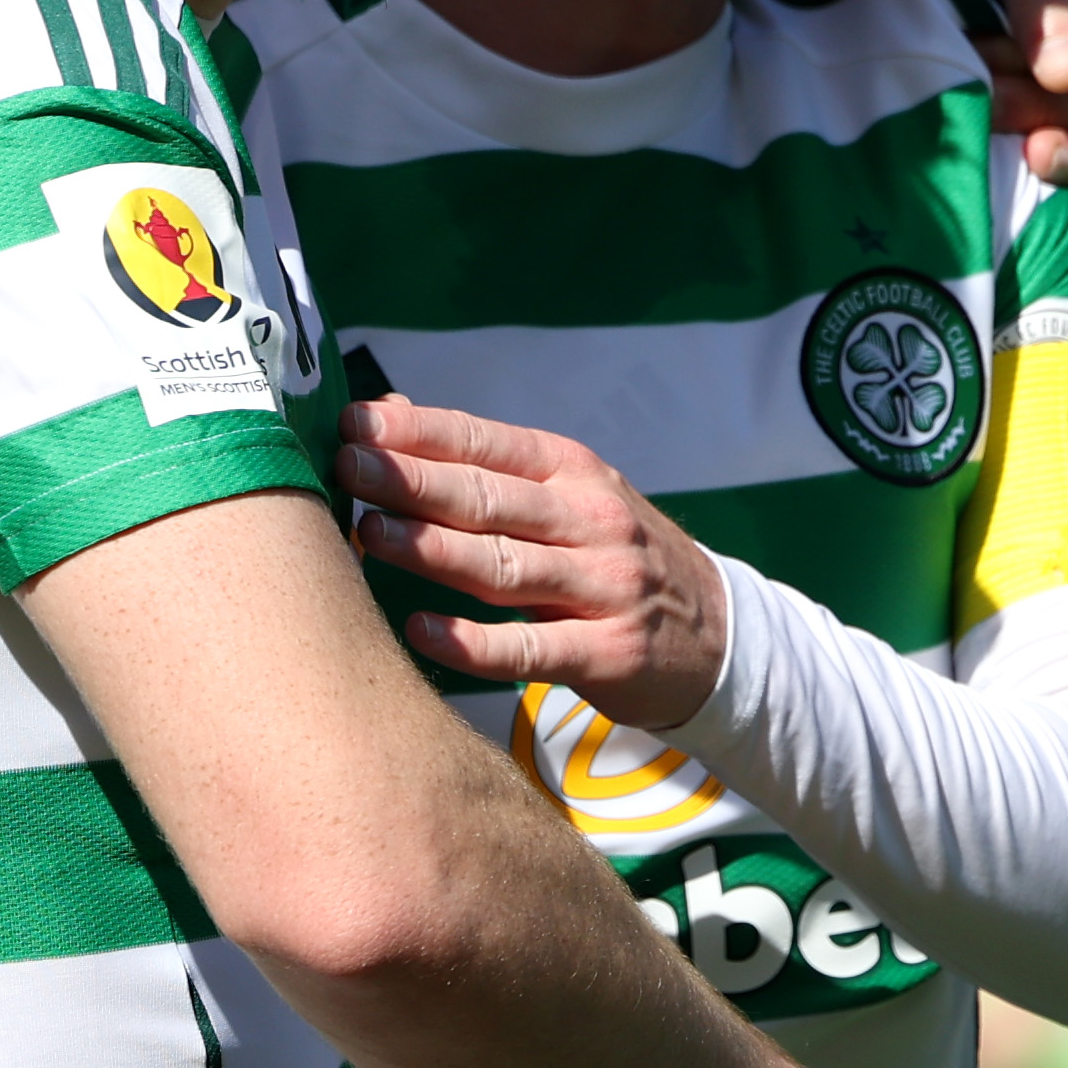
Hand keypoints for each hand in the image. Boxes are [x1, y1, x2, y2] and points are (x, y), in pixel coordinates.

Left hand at [336, 397, 730, 724]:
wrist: (721, 636)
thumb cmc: (617, 559)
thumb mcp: (568, 496)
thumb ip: (484, 464)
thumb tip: (393, 413)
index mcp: (573, 473)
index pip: (486, 443)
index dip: (420, 432)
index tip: (355, 424)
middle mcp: (589, 521)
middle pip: (489, 497)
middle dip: (413, 479)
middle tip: (347, 467)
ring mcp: (601, 587)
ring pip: (504, 565)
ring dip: (433, 549)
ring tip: (368, 534)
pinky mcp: (608, 653)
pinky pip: (528, 648)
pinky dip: (472, 642)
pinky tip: (420, 630)